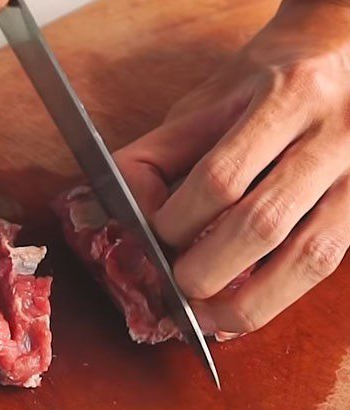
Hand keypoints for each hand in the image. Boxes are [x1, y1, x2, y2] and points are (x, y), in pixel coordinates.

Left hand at [115, 0, 349, 335]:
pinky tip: (240, 309)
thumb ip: (153, 161)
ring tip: (205, 319)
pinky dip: (276, 298)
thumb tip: (116, 223)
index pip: (220, 178)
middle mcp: (335, 135)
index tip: (155, 238)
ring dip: (245, 303)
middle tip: (177, 284)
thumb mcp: (201, 107)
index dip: (176, 222)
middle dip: (206, 269)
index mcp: (287, 97)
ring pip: (308, 258)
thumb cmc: (260, 87)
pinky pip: (323, 268)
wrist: (343, 56)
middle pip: (262, 223)